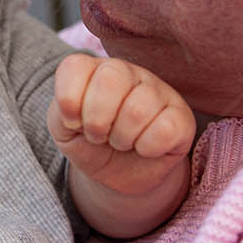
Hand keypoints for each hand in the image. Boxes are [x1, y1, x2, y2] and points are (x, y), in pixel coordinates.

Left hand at [48, 53, 194, 196]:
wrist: (119, 175)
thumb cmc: (91, 145)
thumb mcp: (64, 131)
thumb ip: (60, 113)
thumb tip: (77, 111)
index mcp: (94, 70)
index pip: (75, 67)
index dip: (69, 101)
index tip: (74, 122)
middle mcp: (127, 72)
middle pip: (110, 79)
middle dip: (97, 120)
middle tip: (100, 135)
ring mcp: (158, 91)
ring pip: (138, 108)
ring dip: (122, 138)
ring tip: (123, 142)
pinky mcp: (182, 116)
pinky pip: (165, 129)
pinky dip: (149, 148)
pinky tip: (145, 148)